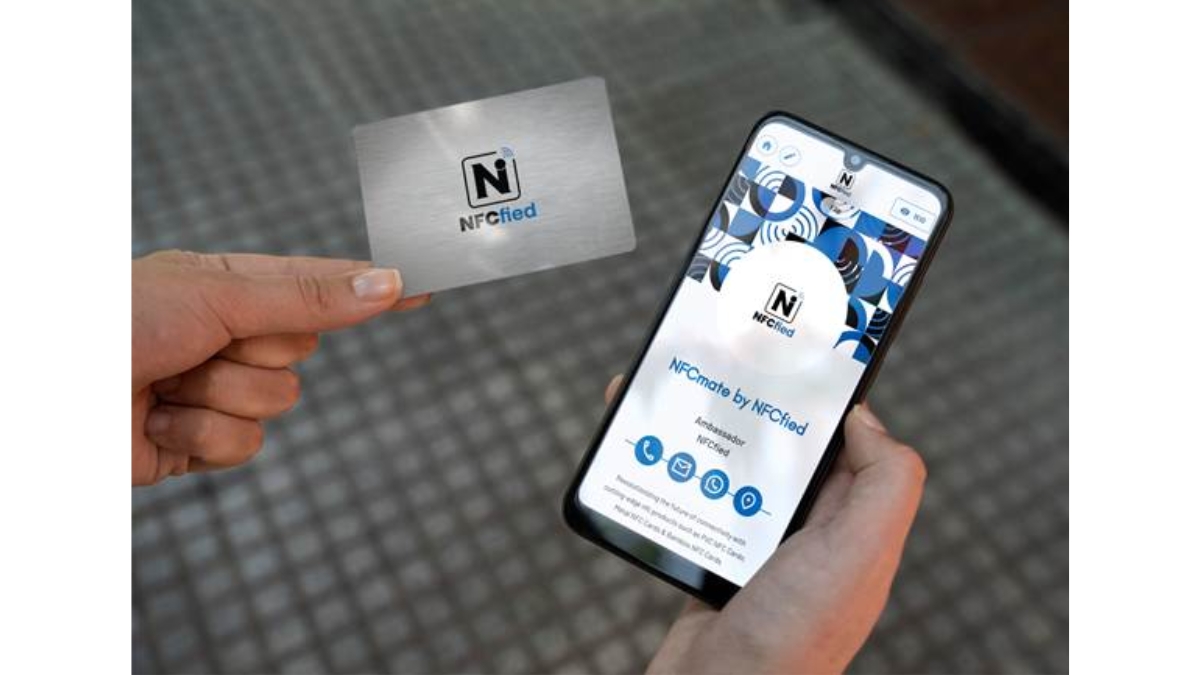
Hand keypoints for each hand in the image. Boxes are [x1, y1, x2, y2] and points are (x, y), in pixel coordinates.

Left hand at [132, 251, 429, 485]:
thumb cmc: (115, 322)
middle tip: (196, 341)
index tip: (424, 285)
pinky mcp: (196, 444)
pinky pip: (242, 446)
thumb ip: (308, 295)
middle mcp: (226, 335)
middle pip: (302, 349)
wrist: (46, 399)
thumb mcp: (219, 295)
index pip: (320, 286)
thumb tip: (388, 281)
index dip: (369, 287)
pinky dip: (199, 437)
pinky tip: (153, 421)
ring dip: (218, 396)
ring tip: (162, 383)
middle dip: (253, 350)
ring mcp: (214, 391)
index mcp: (229, 286)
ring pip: (276, 402)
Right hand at [599, 377, 926, 674]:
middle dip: (752, 400)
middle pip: (782, 446)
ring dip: (702, 428)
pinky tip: (643, 446)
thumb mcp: (858, 554)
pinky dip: (670, 468)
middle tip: (721, 358)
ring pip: (731, 466)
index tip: (799, 350)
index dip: (829, 394)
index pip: (848, 442)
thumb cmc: (790, 641)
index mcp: (851, 527)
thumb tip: (866, 418)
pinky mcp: (709, 557)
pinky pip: (693, 498)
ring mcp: (754, 546)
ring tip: (671, 391)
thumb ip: (884, 484)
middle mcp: (807, 535)